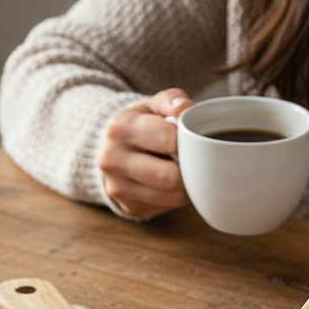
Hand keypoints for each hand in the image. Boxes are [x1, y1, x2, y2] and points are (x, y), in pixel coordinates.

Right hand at [97, 89, 193, 219]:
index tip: (193, 140)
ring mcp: (118, 188)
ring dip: (188, 186)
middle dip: (191, 170)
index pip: (168, 140)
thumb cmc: (141, 125)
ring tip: (187, 171)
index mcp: (120, 128)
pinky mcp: (128, 206)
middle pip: (169, 177)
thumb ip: (172, 101)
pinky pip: (167, 208)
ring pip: (172, 197)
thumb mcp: (153, 105)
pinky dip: (177, 197)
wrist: (111, 150)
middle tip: (197, 160)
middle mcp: (112, 160)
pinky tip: (173, 184)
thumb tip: (187, 109)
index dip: (189, 142)